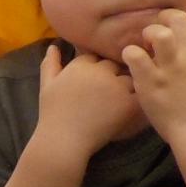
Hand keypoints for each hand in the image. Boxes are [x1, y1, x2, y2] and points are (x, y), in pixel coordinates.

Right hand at [35, 44, 146, 160]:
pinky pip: (139, 95)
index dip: (94, 69)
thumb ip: (50, 63)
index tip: (91, 83)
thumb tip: (53, 46)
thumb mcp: (46, 85)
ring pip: (130, 78)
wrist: (63, 140)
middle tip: (106, 93)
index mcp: (81, 65)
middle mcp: (101, 71)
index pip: (95, 57)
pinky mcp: (128, 103)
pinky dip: (137, 100)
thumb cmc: (52, 114)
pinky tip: (129, 108)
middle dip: (112, 76)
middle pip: (114, 66)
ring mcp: (116, 86)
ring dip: (127, 87)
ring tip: (119, 102)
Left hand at [123, 10, 185, 148]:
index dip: (174, 31)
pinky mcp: (150, 82)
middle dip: (161, 20)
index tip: (167, 43)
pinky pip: (134, 54)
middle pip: (177, 18)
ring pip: (157, 33)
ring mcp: (169, 68)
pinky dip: (129, 54)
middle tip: (151, 37)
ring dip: (146, 35)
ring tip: (143, 49)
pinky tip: (131, 63)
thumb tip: (178, 45)